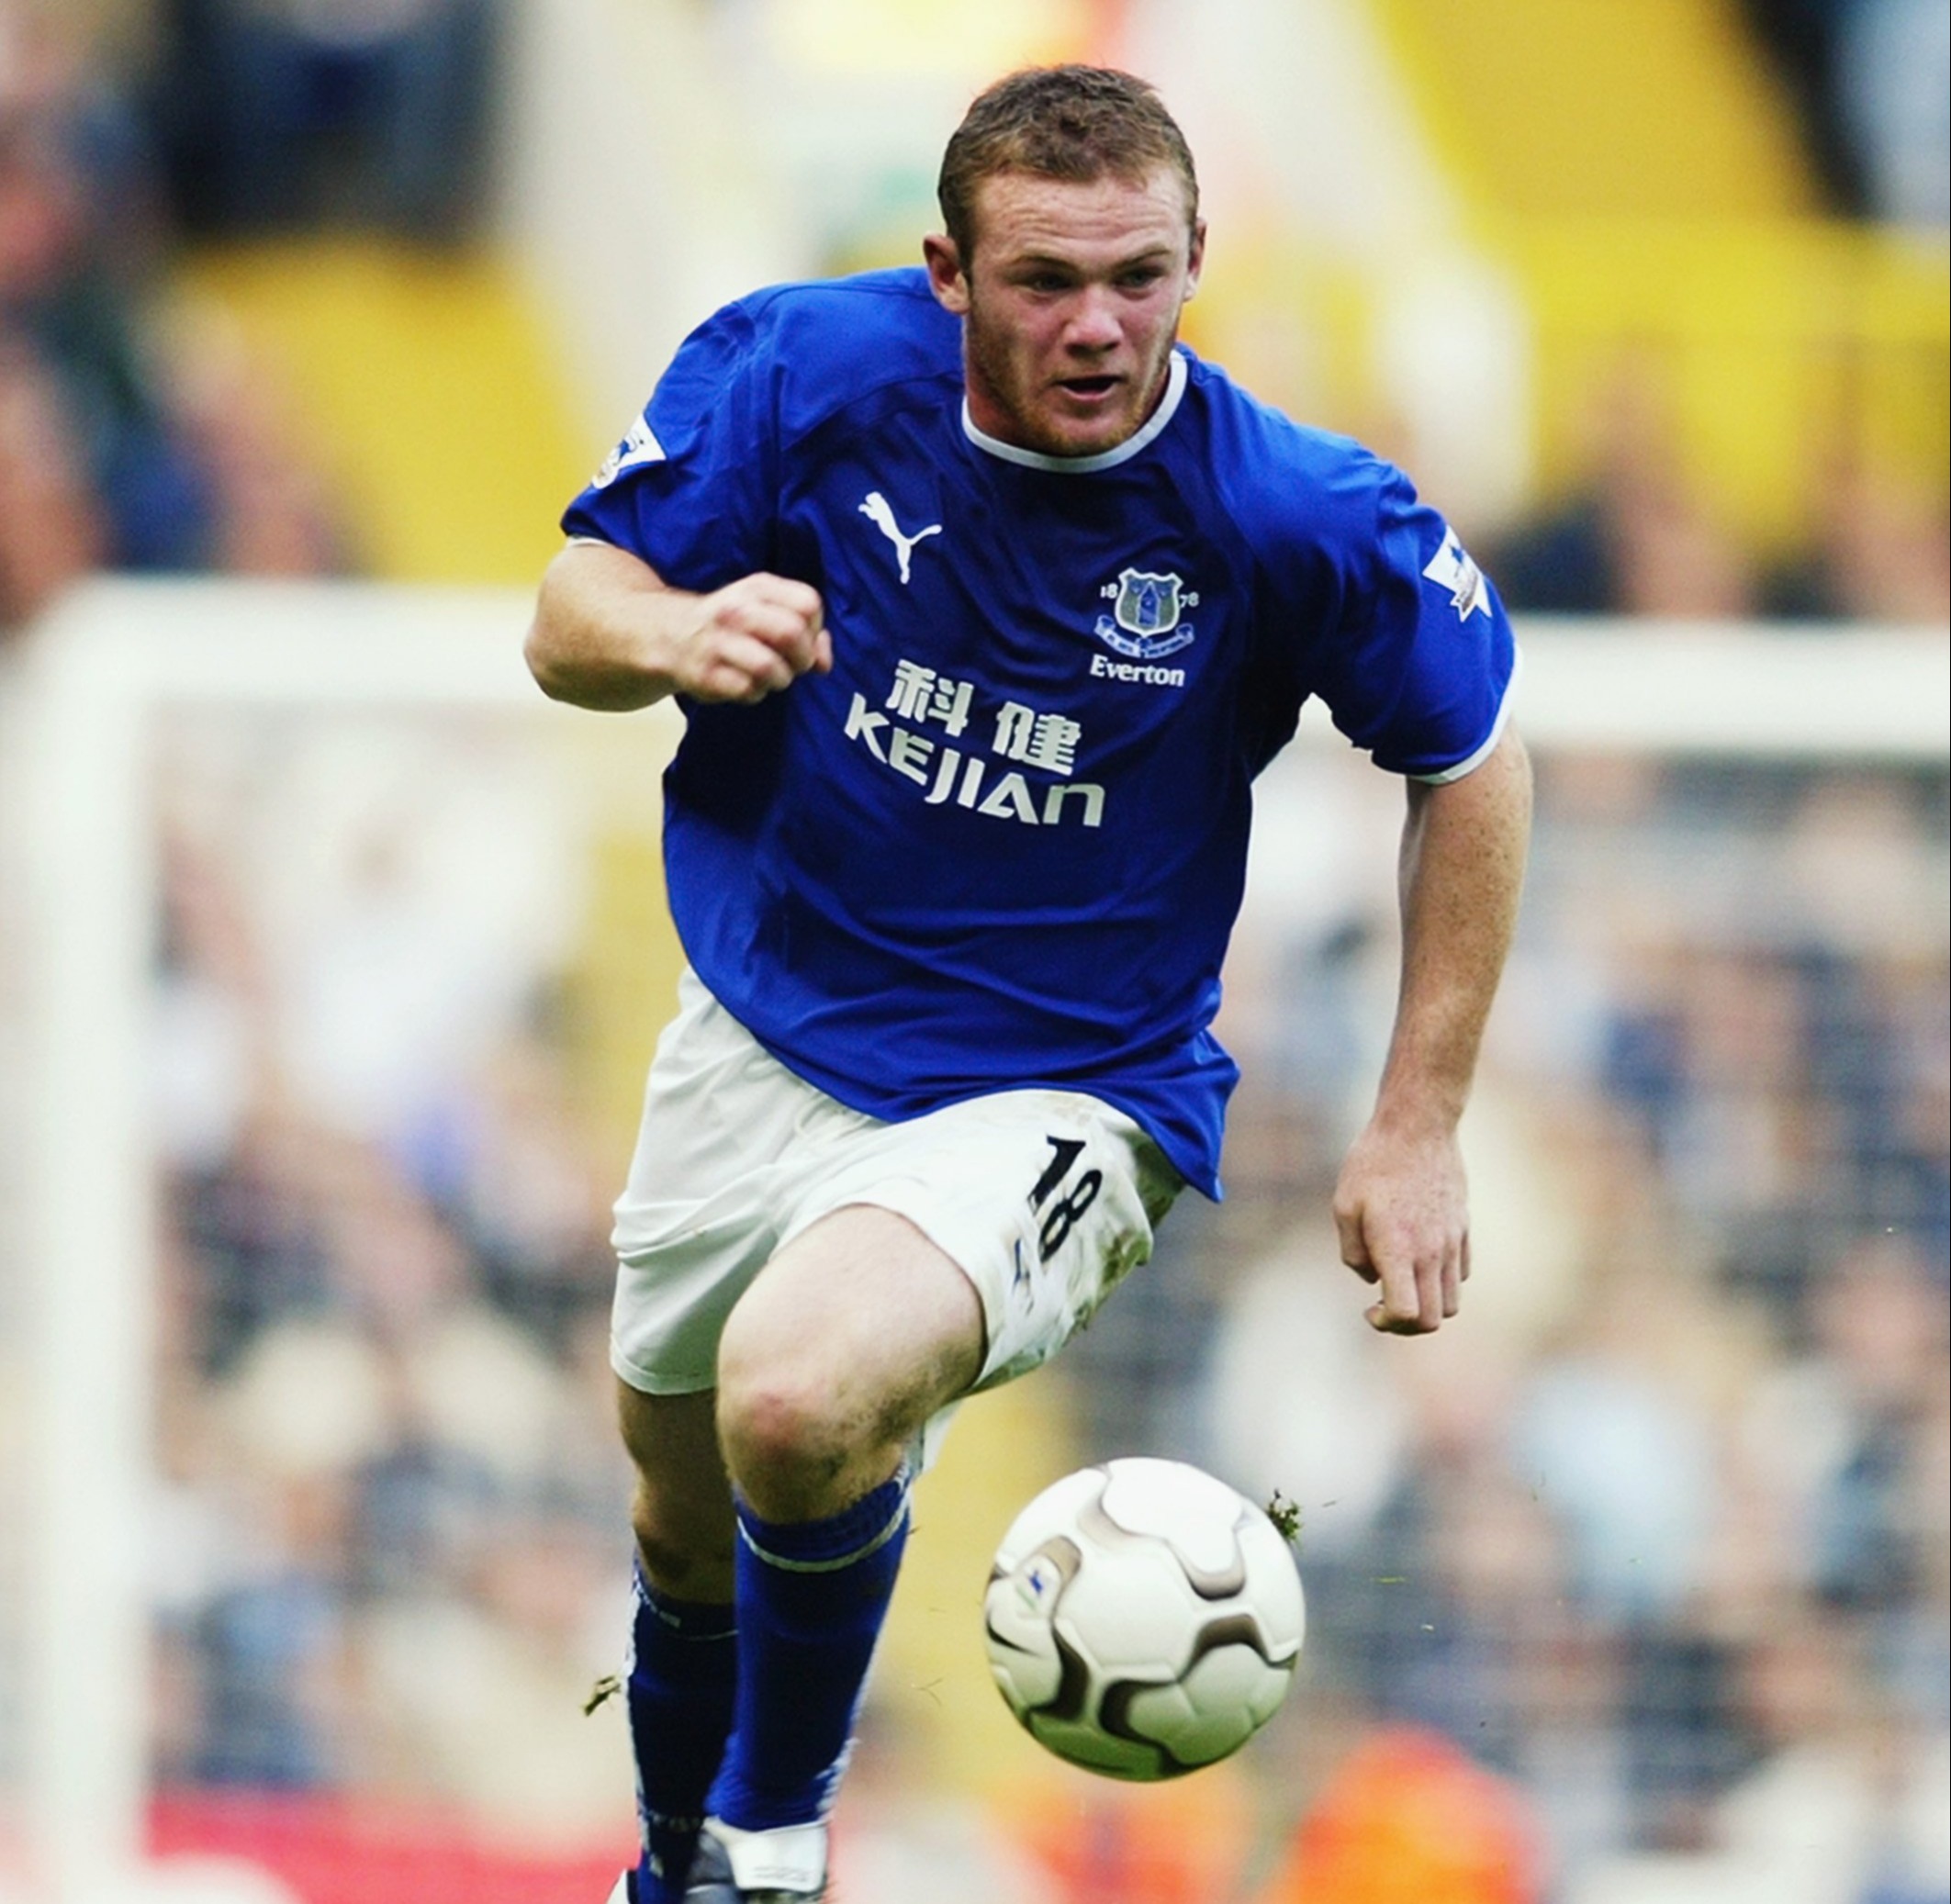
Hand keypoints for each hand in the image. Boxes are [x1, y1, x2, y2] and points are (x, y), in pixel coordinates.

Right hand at [669, 573, 830, 703]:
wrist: (669, 635)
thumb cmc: (731, 626)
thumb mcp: (767, 612)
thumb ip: (805, 631)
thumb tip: (824, 663)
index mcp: (758, 588)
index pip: (808, 604)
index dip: (815, 629)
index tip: (803, 640)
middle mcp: (736, 610)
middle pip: (792, 633)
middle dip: (802, 658)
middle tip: (792, 665)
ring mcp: (718, 641)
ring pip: (771, 667)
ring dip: (780, 679)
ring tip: (769, 676)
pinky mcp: (705, 674)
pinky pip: (748, 690)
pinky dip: (756, 693)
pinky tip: (747, 685)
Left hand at [1331, 1117, 1469, 1334]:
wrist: (1417, 1125)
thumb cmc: (1373, 1163)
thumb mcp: (1344, 1207)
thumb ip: (1353, 1254)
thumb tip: (1371, 1279)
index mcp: (1399, 1250)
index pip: (1408, 1315)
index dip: (1387, 1324)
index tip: (1369, 1308)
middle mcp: (1432, 1252)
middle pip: (1435, 1319)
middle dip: (1407, 1326)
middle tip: (1382, 1307)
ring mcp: (1453, 1241)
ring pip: (1453, 1301)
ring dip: (1428, 1305)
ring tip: (1401, 1284)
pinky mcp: (1464, 1228)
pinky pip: (1462, 1273)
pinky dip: (1443, 1281)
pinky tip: (1419, 1259)